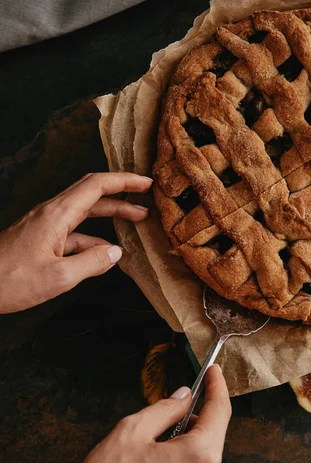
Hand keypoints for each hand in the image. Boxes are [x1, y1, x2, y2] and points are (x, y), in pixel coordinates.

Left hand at [0, 172, 151, 312]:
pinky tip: (104, 250)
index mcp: (57, 215)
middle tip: (146, 198)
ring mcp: (44, 224)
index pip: (96, 185)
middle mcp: (51, 213)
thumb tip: (116, 252)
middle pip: (92, 193)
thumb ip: (91, 263)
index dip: (124, 181)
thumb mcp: (57, 277)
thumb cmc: (8, 281)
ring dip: (110, 214)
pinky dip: (92, 235)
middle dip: (121, 193)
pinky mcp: (40, 238)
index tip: (146, 183)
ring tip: (135, 221)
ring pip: (84, 211)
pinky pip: (72, 231)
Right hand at [68, 364, 230, 462]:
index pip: (219, 411)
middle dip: (195, 416)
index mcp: (198, 456)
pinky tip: (160, 462)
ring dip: (188, 440)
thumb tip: (183, 396)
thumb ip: (165, 409)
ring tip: (157, 443)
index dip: (216, 386)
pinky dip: (184, 460)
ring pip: (204, 455)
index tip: (214, 372)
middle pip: (213, 434)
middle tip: (174, 407)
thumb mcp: (132, 432)